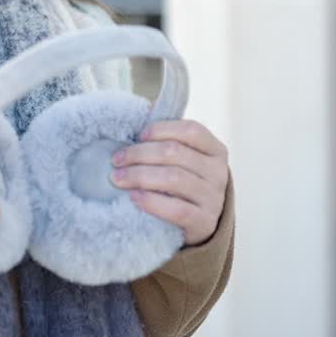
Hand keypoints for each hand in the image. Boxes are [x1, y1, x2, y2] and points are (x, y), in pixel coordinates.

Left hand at [110, 119, 229, 245]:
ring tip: (117, 178)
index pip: (191, 130)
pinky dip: (151, 201)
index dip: (161, 129)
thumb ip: (167, 139)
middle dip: (139, 154)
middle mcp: (219, 173)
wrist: (197, 226)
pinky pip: (176, 209)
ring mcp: (214, 199)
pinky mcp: (204, 223)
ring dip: (139, 175)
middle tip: (116, 160)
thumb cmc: (183, 186)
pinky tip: (133, 197)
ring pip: (173, 178)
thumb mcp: (182, 161)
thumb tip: (145, 110)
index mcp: (215, 150)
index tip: (137, 135)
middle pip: (175, 153)